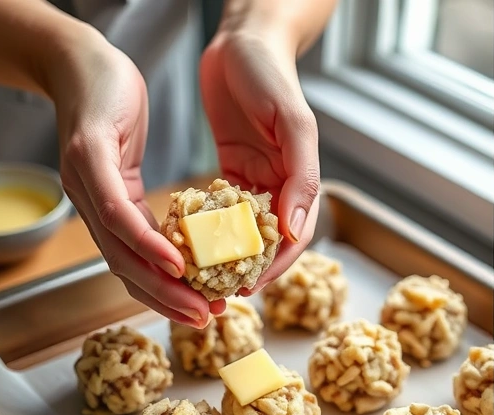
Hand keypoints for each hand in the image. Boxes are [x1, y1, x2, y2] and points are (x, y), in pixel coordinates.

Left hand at [51, 31, 219, 327]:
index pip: (135, 264)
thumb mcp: (140, 161)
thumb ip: (158, 198)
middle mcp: (91, 202)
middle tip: (204, 320)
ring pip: (121, 249)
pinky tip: (173, 260)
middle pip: (127, 268)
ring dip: (161, 283)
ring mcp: (86, 181)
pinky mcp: (89, 155)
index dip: (168, 293)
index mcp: (109, 206)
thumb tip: (186, 238)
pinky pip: (117, 210)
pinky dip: (143, 241)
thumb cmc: (118, 101)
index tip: (202, 312)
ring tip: (195, 304)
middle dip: (168, 300)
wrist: (85, 55)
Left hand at [199, 28, 320, 294]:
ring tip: (204, 279)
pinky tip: (192, 244)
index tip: (249, 285)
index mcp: (300, 177)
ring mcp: (256, 178)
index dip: (275, 264)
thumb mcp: (293, 123)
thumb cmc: (271, 75)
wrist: (243, 41)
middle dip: (249, 268)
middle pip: (270, 240)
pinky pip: (223, 209)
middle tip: (221, 292)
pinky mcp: (232, 170)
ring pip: (245, 230)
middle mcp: (281, 183)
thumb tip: (296, 227)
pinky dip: (211, 228)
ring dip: (229, 256)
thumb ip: (301, 175)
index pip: (294, 234)